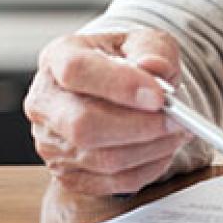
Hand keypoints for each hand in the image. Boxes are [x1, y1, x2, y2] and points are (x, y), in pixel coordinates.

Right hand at [24, 28, 194, 195]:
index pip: (77, 71)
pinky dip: (147, 169)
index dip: (118, 84)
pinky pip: (111, 182)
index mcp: (58, 57)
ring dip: (150, 149)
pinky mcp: (67, 173)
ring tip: (176, 132)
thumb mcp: (144, 41)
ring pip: (101, 158)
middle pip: (83, 125)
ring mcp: (51, 142)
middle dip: (139, 126)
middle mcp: (45, 101)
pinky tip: (162, 149)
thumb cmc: (127, 61)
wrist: (117, 86)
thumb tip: (153, 68)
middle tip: (176, 119)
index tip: (158, 96)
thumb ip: (152, 51)